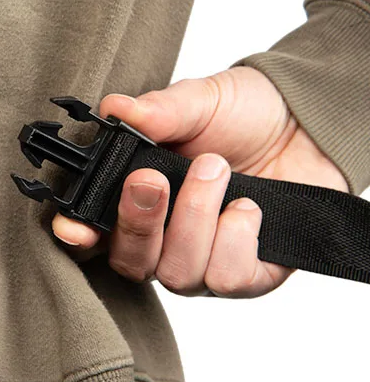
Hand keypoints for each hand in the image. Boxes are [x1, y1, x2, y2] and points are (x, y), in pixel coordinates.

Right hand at [53, 66, 348, 296]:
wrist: (309, 126)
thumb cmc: (244, 115)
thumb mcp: (199, 102)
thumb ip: (157, 110)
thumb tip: (114, 109)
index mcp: (136, 199)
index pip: (93, 232)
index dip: (76, 236)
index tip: (73, 227)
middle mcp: (162, 240)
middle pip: (129, 262)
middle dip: (137, 223)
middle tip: (152, 179)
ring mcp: (203, 262)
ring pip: (178, 273)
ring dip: (195, 219)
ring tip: (217, 171)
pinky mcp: (247, 275)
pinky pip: (227, 279)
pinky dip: (235, 239)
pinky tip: (246, 207)